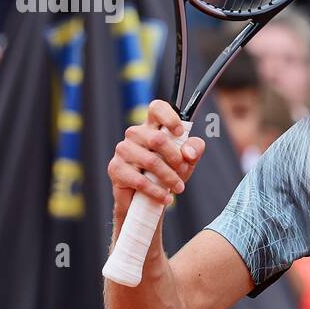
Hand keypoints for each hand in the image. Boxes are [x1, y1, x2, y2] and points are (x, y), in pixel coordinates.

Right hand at [107, 99, 207, 219]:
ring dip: (169, 177)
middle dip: (176, 158)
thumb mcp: (187, 161)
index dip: (169, 117)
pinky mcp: (116, 168)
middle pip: (158, 138)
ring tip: (178, 188)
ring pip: (151, 161)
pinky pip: (139, 180)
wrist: (147, 201)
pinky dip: (157, 191)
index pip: (157, 108)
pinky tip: (166, 198)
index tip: (180, 132)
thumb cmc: (167, 174)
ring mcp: (123, 150)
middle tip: (183, 171)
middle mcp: (135, 134)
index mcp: (152, 126)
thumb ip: (193, 150)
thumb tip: (189, 152)